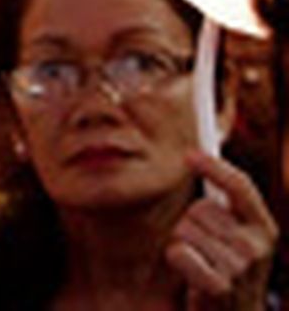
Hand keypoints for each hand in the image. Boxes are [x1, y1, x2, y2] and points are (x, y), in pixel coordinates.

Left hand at [165, 151, 276, 308]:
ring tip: (200, 264)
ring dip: (183, 244)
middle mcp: (257, 245)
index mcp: (265, 228)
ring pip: (185, 230)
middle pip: (200, 209)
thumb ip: (226, 202)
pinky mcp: (220, 287)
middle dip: (191, 224)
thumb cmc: (228, 270)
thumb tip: (198, 153)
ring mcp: (240, 267)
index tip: (190, 154)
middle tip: (204, 250)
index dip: (215, 167)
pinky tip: (192, 276)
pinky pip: (179, 252)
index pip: (241, 187)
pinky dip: (177, 259)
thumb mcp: (238, 236)